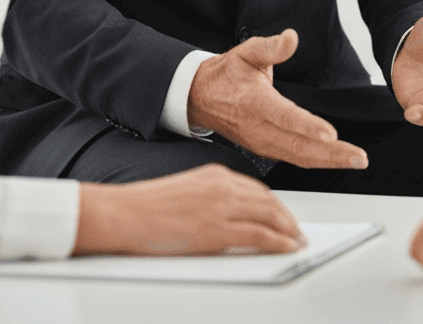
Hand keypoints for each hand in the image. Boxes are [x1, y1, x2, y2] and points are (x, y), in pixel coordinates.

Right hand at [74, 163, 304, 255]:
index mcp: (215, 174)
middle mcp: (223, 186)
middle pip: (268, 200)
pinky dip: (279, 242)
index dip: (275, 205)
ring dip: (288, 230)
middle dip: (287, 218)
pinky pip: (260, 235)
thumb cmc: (145, 209)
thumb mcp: (185, 194)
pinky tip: (287, 248)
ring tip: (297, 242)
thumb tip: (229, 220)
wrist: (124, 214)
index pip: (257, 189)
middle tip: (297, 231)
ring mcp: (222, 206)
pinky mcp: (218, 230)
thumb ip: (210, 200)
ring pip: (270, 216)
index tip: (282, 216)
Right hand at [187, 29, 367, 169]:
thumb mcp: (245, 52)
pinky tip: (334, 160)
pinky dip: (316, 162)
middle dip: (331, 154)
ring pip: (298, 157)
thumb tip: (291, 37)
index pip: (284, 117)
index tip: (330, 134)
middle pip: (298, 146)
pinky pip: (293, 158)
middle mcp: (259, 127)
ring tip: (354, 160)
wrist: (201, 98)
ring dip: (328, 161)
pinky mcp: (265, 149)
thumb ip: (270, 46)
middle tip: (359, 158)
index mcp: (254, 102)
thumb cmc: (226, 74)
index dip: (307, 127)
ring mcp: (261, 142)